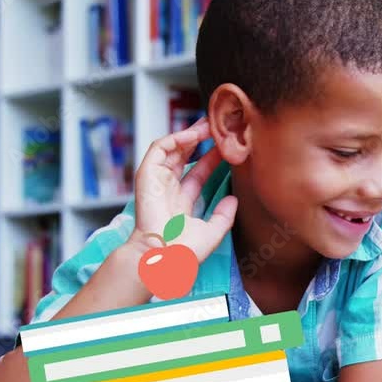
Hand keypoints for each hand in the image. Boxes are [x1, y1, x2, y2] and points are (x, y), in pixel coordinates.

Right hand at [128, 118, 237, 261]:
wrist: (165, 256)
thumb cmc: (185, 251)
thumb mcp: (213, 231)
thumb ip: (224, 215)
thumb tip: (234, 199)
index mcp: (181, 203)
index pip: (198, 174)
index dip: (211, 160)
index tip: (227, 148)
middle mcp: (168, 190)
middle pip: (184, 158)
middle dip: (200, 141)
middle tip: (217, 128)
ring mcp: (156, 182)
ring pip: (172, 150)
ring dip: (189, 135)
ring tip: (208, 125)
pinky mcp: (146, 176)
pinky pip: (158, 149)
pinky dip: (175, 139)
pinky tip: (193, 135)